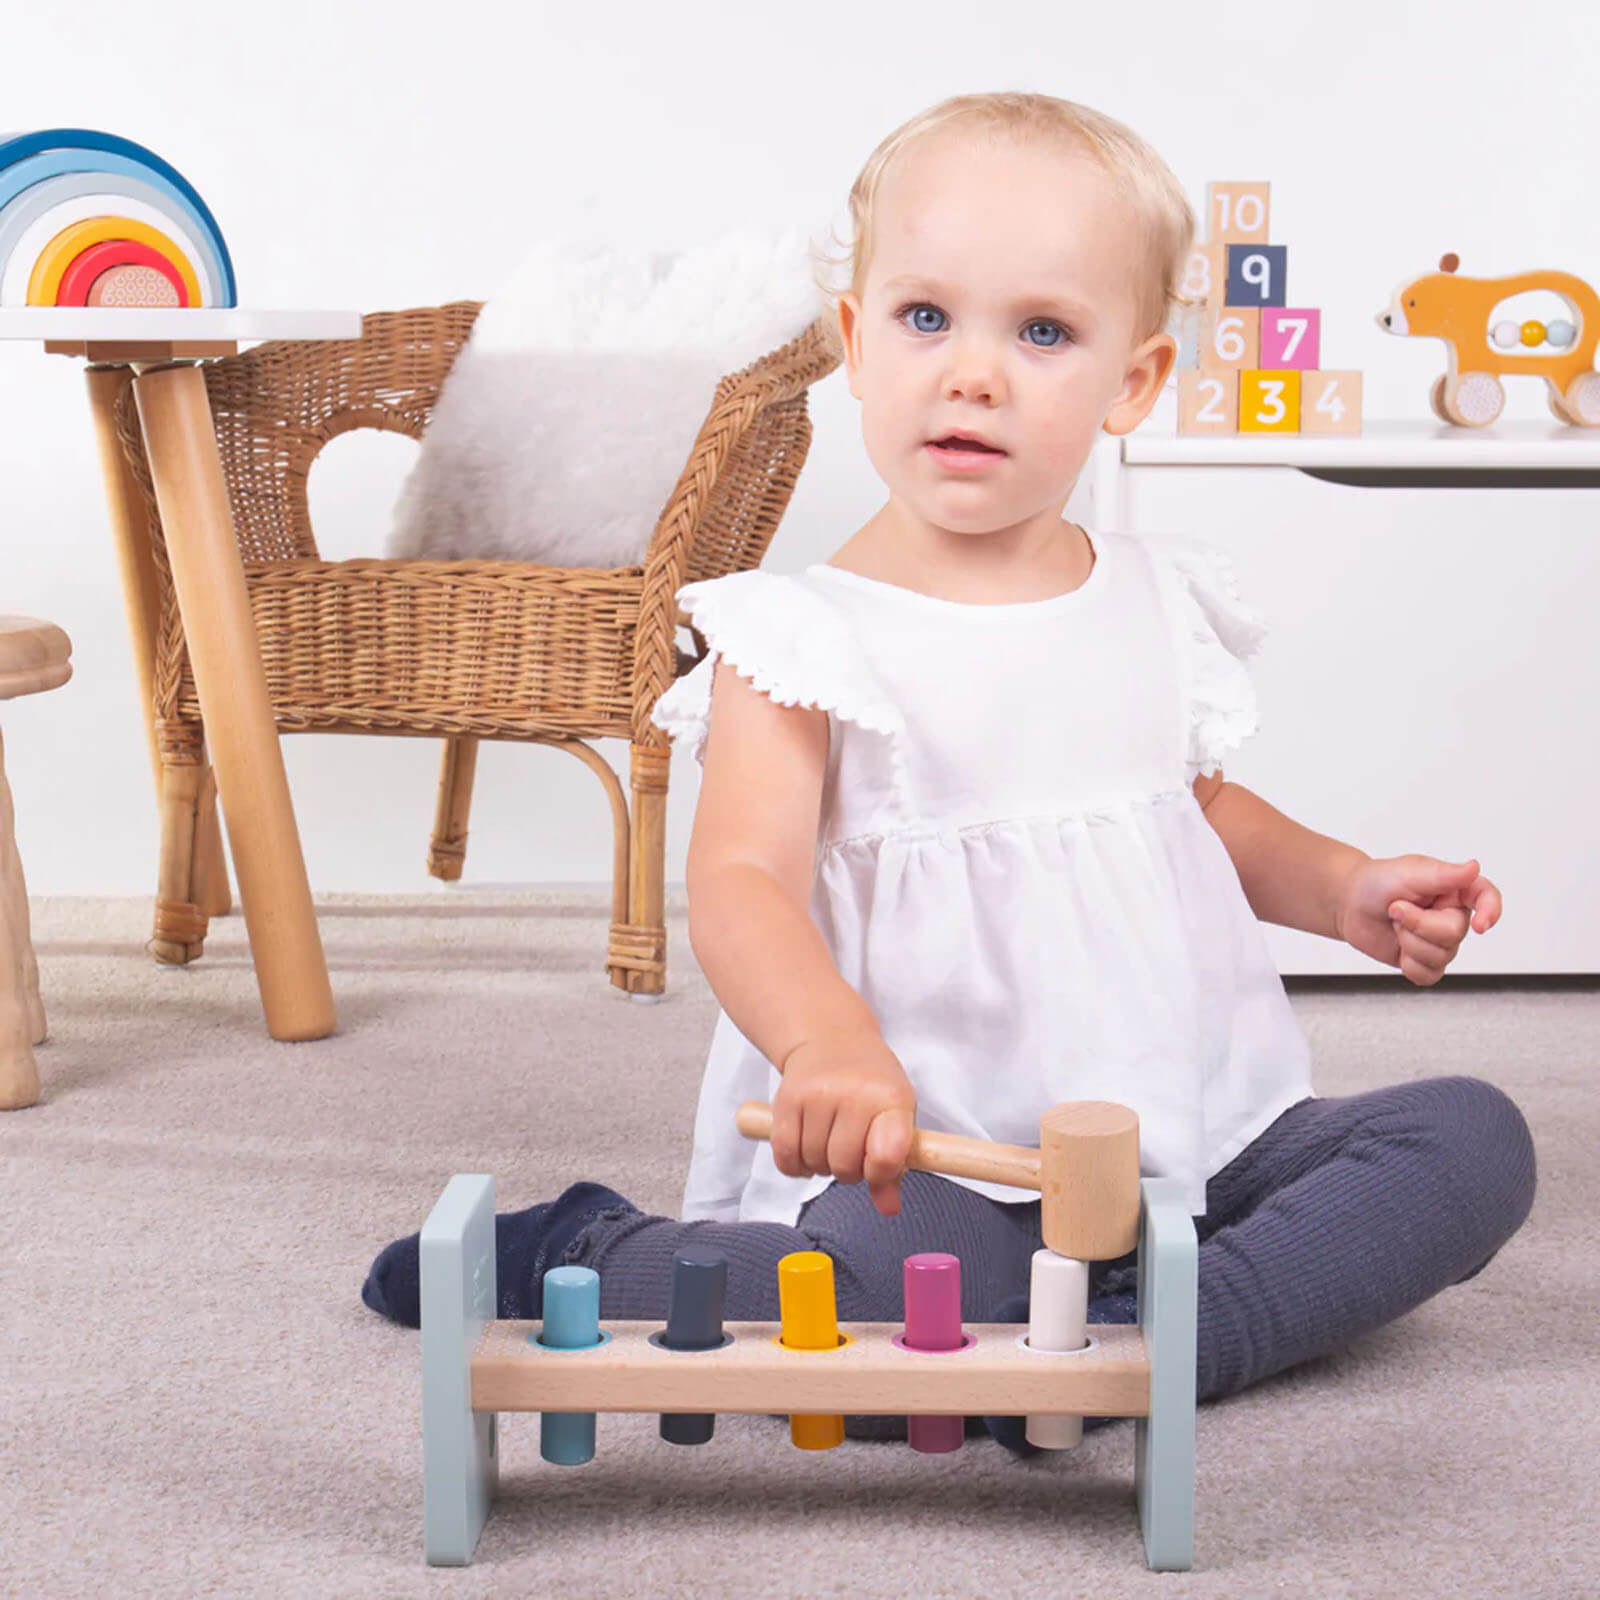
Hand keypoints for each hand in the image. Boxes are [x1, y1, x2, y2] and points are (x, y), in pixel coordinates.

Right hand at [773, 1031, 916, 1216]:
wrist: (832, 1039)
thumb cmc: (871, 1085)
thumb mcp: (895, 1116)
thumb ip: (893, 1166)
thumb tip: (889, 1209)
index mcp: (891, 1098)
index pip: (888, 1153)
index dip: (882, 1173)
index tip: (878, 1171)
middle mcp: (854, 1094)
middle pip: (846, 1167)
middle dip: (849, 1170)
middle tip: (851, 1150)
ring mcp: (818, 1095)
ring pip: (815, 1164)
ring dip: (821, 1165)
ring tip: (829, 1142)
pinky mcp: (787, 1098)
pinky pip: (786, 1155)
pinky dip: (795, 1164)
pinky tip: (806, 1148)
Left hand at [1335, 853, 1501, 985]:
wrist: (1350, 902)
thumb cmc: (1378, 882)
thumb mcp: (1408, 872)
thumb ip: (1442, 874)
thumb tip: (1473, 868)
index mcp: (1455, 889)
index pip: (1486, 898)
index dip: (1491, 911)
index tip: (1481, 925)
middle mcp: (1453, 916)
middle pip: (1454, 933)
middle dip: (1418, 924)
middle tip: (1395, 908)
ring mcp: (1440, 941)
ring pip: (1441, 956)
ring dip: (1408, 941)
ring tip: (1395, 922)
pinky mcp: (1425, 961)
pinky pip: (1428, 975)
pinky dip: (1409, 964)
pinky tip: (1398, 947)